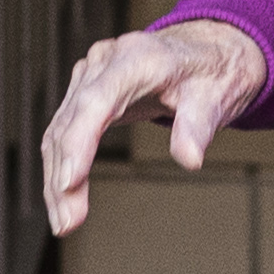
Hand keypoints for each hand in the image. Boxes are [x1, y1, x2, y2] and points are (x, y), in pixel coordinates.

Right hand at [36, 19, 265, 232]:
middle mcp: (105, 63)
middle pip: (71, 122)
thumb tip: (190, 159)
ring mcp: (90, 76)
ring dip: (56, 179)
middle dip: (64, 176)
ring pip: (59, 131)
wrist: (206, 51)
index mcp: (137, 59)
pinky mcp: (85, 93)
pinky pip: (63, 131)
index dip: (79, 142)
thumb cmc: (212, 73)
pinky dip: (61, 167)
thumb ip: (199, 126)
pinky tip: (63, 197)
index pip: (96, 101)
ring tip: (65, 222)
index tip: (70, 182)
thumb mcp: (217, 97)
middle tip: (68, 223)